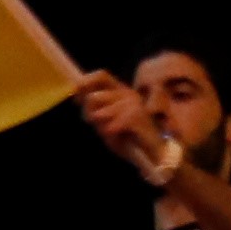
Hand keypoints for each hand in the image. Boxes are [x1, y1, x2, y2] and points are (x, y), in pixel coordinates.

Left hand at [74, 69, 180, 185]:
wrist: (154, 153)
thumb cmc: (129, 138)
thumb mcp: (107, 121)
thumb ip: (95, 108)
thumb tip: (78, 96)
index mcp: (121, 91)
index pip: (101, 76)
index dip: (85, 84)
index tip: (76, 100)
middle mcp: (127, 93)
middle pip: (94, 97)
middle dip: (89, 114)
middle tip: (98, 127)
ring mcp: (132, 103)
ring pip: (100, 114)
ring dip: (103, 129)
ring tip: (116, 135)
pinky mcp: (135, 116)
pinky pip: (110, 127)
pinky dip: (112, 137)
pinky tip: (122, 139)